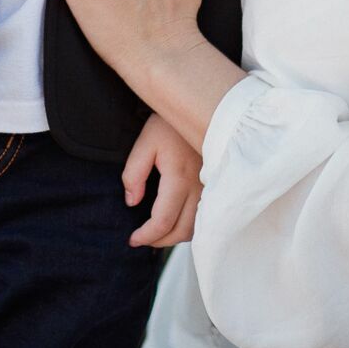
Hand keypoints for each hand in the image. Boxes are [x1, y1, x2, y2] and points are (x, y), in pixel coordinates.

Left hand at [123, 112, 202, 247]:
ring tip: (158, 232)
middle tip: (143, 239)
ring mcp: (211, 187)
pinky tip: (177, 220)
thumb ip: (134, 174)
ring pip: (197, 227)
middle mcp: (199, 186)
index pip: (163, 221)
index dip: (146, 236)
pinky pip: (206, 217)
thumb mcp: (144, 143)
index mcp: (179, 177)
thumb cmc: (169, 123)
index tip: (133, 239)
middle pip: (182, 231)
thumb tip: (132, 202)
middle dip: (160, 241)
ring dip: (177, 235)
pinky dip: (191, 226)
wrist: (200, 107)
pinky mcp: (216, 185)